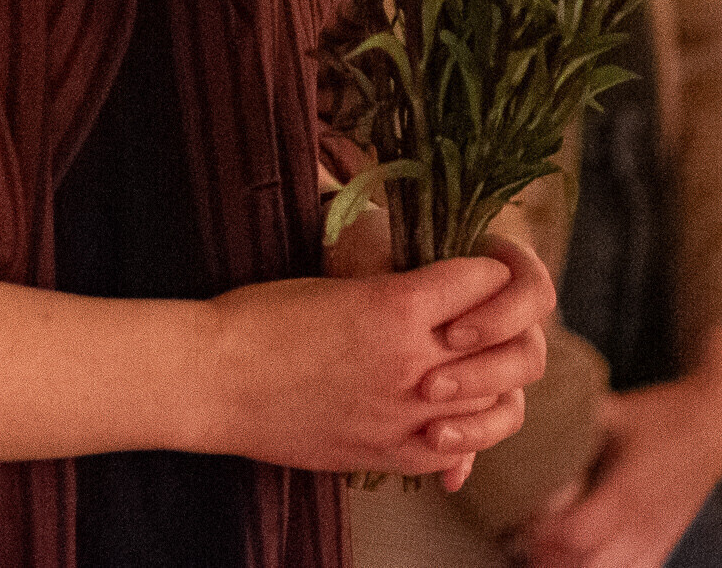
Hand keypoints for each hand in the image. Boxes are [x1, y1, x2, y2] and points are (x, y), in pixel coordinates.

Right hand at [192, 235, 551, 487]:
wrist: (214, 380)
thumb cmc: (260, 318)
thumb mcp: (335, 282)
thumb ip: (397, 293)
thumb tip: (438, 293)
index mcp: (397, 305)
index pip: (487, 278)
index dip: (487, 269)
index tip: (477, 268)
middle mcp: (412, 362)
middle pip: (507, 344)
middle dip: (507, 326)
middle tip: (487, 317)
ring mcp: (404, 415)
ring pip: (496, 403)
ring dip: (495, 381)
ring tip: (478, 367)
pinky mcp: (387, 454)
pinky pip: (457, 449)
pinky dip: (468, 432)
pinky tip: (453, 416)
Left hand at [517, 327, 721, 567]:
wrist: (715, 425)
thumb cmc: (659, 415)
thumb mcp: (612, 410)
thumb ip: (570, 421)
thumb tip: (521, 414)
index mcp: (626, 493)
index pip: (576, 532)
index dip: (540, 534)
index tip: (514, 520)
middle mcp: (641, 526)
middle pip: (587, 566)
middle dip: (548, 560)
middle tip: (518, 540)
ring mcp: (654, 542)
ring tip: (543, 553)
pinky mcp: (663, 548)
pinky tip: (577, 561)